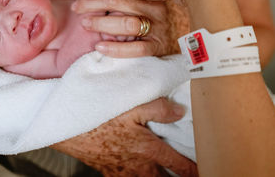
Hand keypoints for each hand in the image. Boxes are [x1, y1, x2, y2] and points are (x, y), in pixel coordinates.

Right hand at [52, 98, 197, 176]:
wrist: (70, 128)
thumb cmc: (99, 116)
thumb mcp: (131, 105)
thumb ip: (159, 108)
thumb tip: (179, 112)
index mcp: (149, 149)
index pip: (180, 165)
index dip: (194, 170)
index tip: (204, 172)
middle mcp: (139, 165)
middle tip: (185, 175)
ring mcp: (123, 171)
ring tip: (163, 174)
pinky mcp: (109, 172)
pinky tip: (136, 172)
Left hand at [72, 0, 189, 56]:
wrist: (205, 27)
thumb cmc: (176, 8)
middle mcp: (157, 9)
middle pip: (120, 4)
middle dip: (94, 5)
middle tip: (77, 7)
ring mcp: (160, 28)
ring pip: (127, 25)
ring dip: (102, 25)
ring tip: (85, 24)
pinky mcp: (162, 47)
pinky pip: (138, 49)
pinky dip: (116, 49)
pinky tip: (99, 48)